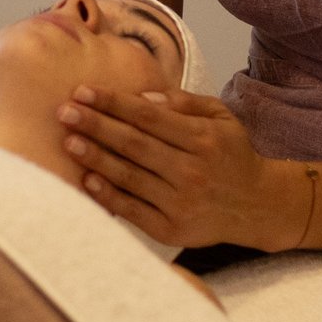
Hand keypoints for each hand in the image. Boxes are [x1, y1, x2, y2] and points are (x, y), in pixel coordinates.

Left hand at [57, 85, 305, 250]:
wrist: (258, 206)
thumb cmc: (231, 155)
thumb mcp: (221, 118)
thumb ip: (185, 102)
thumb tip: (142, 96)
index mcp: (202, 139)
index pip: (148, 116)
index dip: (113, 102)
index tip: (82, 91)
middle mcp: (192, 170)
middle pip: (134, 144)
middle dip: (95, 126)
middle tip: (64, 112)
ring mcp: (181, 202)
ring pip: (129, 177)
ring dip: (95, 158)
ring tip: (68, 141)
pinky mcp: (171, 230)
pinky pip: (132, 210)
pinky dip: (108, 195)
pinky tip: (87, 180)